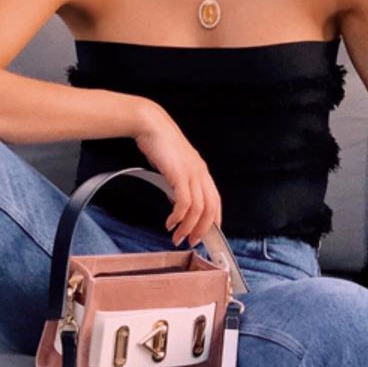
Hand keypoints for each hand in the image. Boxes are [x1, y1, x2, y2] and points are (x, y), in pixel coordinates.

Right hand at [133, 105, 221, 247]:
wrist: (151, 125)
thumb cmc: (161, 143)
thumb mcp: (175, 166)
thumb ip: (180, 184)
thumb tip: (178, 204)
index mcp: (202, 172)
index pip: (215, 201)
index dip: (213, 221)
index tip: (206, 235)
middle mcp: (201, 173)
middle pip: (210, 209)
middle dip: (202, 230)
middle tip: (192, 241)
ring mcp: (191, 173)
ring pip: (197, 209)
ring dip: (188, 227)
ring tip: (177, 237)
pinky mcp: (179, 174)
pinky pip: (184, 202)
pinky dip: (178, 217)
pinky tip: (170, 222)